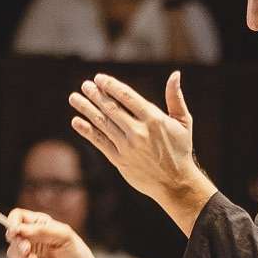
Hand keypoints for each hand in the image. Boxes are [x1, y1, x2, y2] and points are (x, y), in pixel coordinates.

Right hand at [5, 209, 112, 257]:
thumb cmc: (78, 257)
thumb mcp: (65, 237)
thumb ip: (41, 230)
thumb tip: (18, 229)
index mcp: (41, 227)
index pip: (19, 217)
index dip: (12, 221)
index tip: (15, 231)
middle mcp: (32, 241)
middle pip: (11, 235)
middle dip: (17, 242)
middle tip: (27, 249)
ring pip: (11, 253)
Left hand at [70, 72, 212, 219]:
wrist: (175, 183)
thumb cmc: (180, 149)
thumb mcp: (183, 122)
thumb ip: (176, 98)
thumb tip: (175, 74)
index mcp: (154, 119)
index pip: (127, 97)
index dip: (111, 86)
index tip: (99, 78)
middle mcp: (138, 132)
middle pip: (111, 108)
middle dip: (96, 95)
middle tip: (85, 85)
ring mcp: (127, 147)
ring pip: (102, 123)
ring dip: (86, 109)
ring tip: (74, 98)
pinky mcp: (119, 160)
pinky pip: (100, 142)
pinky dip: (87, 131)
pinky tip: (76, 121)